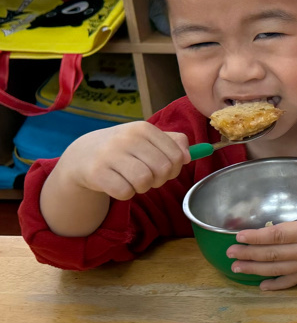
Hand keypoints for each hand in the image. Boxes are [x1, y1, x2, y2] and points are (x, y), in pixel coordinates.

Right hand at [54, 121, 190, 200]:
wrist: (82, 155)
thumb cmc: (124, 149)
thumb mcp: (147, 139)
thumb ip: (174, 143)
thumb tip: (188, 156)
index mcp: (143, 128)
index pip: (176, 155)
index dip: (175, 168)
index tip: (164, 169)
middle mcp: (127, 138)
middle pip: (162, 169)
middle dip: (160, 179)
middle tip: (148, 178)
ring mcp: (110, 154)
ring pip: (144, 181)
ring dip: (143, 188)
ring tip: (134, 181)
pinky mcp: (96, 172)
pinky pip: (125, 192)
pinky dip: (126, 194)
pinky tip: (118, 185)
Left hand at [227, 192, 296, 290]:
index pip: (277, 235)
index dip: (256, 236)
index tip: (239, 236)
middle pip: (272, 253)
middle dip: (248, 253)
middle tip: (230, 252)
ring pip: (277, 268)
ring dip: (255, 268)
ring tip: (237, 267)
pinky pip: (293, 281)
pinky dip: (276, 285)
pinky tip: (262, 286)